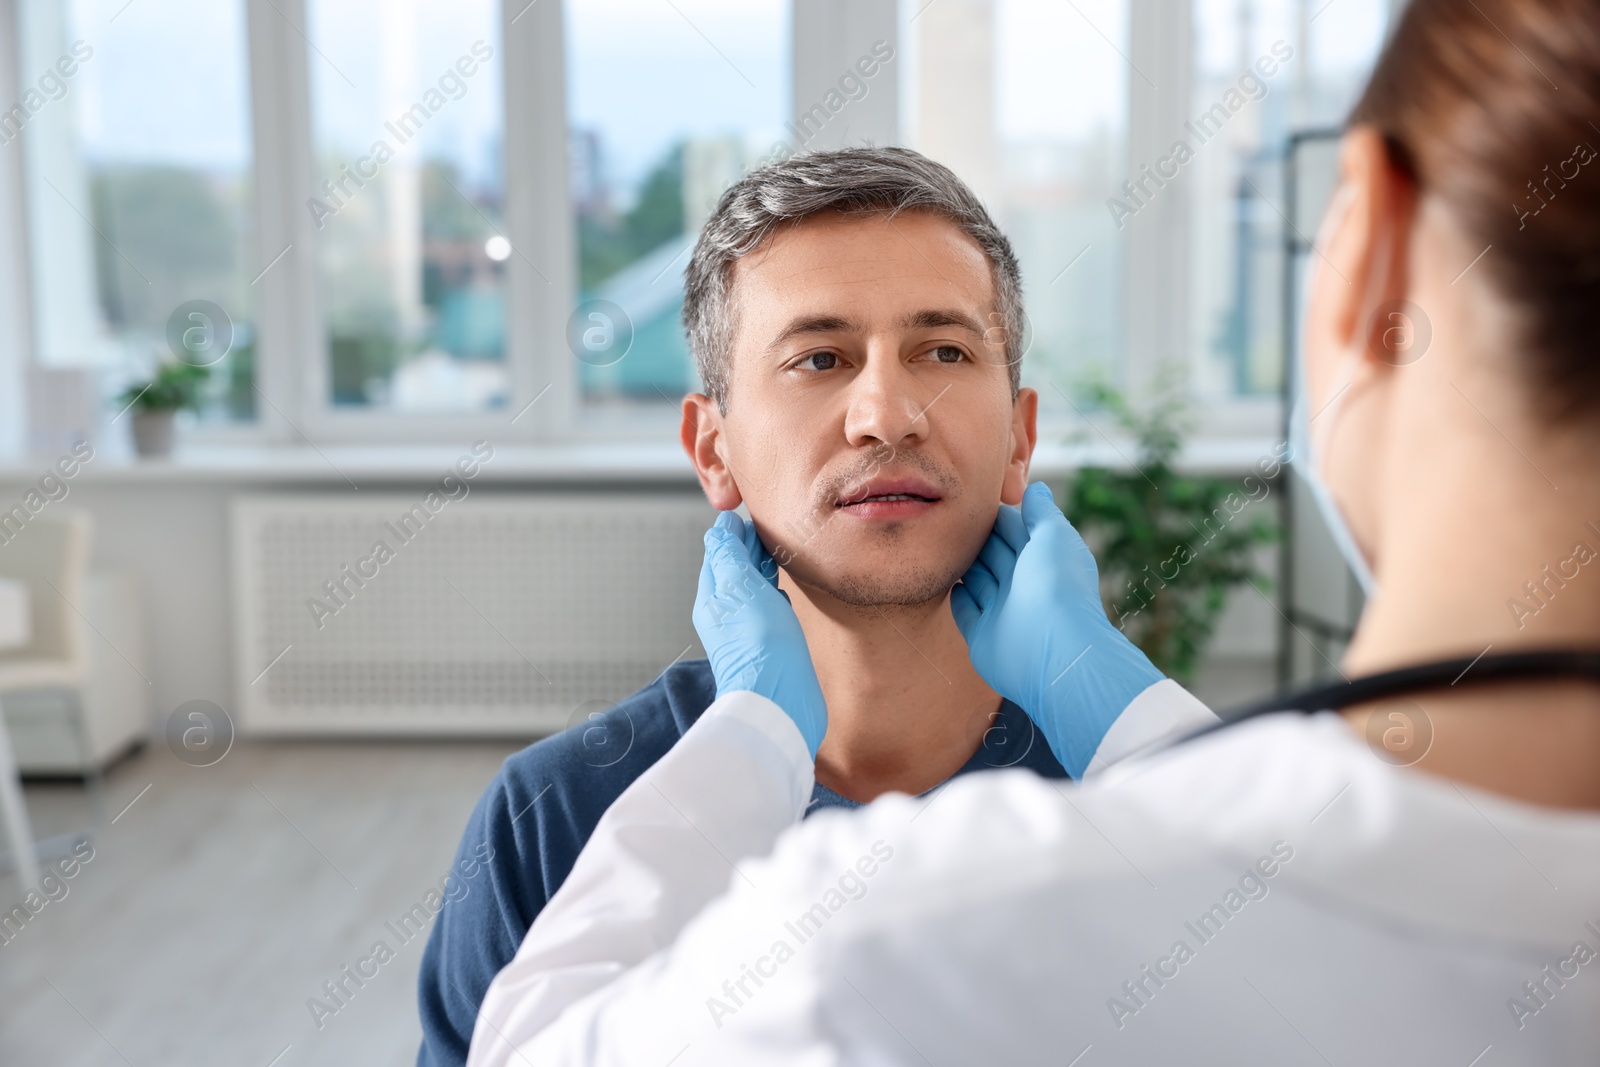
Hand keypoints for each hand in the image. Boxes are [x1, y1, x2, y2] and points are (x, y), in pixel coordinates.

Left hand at [692, 511, 827, 757]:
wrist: (780, 702)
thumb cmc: (761, 648)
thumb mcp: (740, 588)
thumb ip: (729, 556)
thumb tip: (721, 527)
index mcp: (712, 598)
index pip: (719, 553)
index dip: (736, 533)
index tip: (755, 518)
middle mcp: (725, 614)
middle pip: (734, 571)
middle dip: (750, 550)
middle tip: (771, 532)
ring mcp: (747, 631)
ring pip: (751, 590)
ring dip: (763, 571)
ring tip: (779, 555)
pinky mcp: (768, 646)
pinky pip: (767, 612)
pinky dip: (774, 597)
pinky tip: (784, 596)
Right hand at [950, 481, 1163, 776]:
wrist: (1053, 652)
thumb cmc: (1057, 587)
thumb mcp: (1054, 537)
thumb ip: (1042, 512)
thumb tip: (1036, 488)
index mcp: (1043, 559)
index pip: (1015, 529)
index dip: (996, 513)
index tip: (971, 494)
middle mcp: (1023, 584)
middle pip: (993, 553)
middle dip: (974, 535)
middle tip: (946, 514)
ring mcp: (1003, 611)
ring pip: (977, 579)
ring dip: (962, 562)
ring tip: (938, 540)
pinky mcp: (983, 635)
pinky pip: (965, 609)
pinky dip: (956, 595)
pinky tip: (943, 578)